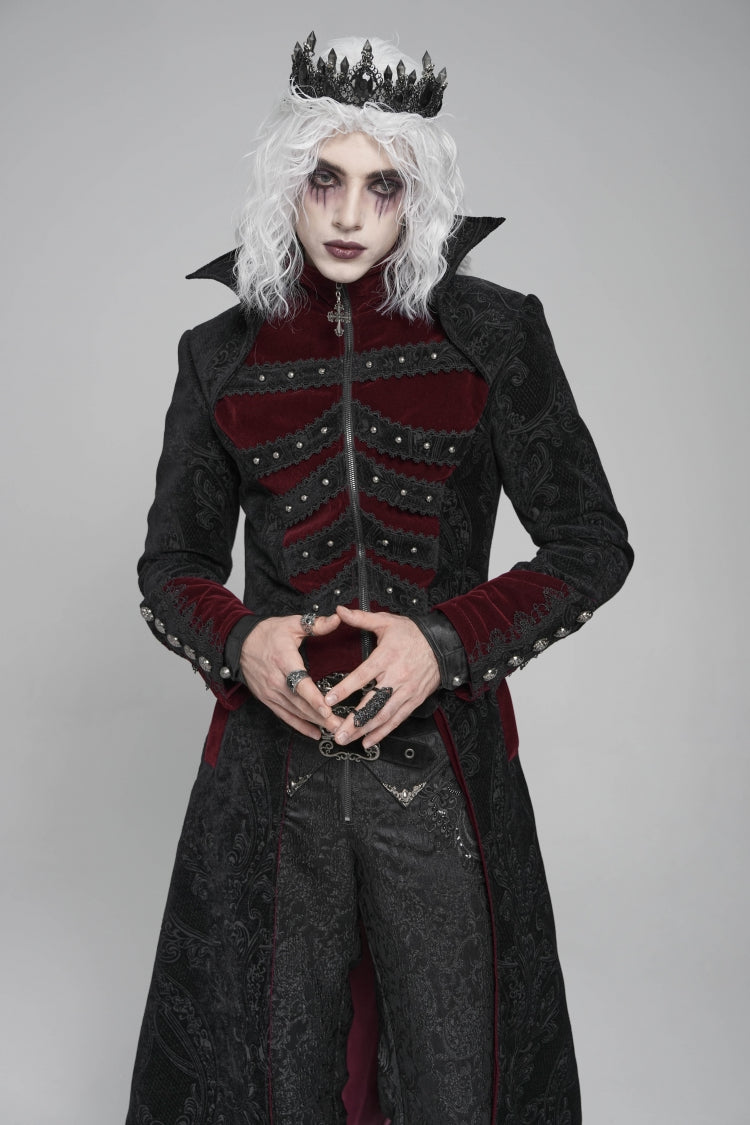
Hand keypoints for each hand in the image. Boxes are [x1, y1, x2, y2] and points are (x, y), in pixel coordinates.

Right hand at [239, 614, 342, 739]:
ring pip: (295, 712)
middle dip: (322, 716)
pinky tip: (315, 733)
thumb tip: (338, 619)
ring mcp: (271, 692)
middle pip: (301, 703)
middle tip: (342, 725)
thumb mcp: (292, 624)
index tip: (327, 709)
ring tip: (336, 729)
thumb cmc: (267, 634)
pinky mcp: (268, 699)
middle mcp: (276, 680)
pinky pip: (285, 716)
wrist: (239, 644)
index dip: (314, 698)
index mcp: (283, 661)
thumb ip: (316, 625)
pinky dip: (300, 726)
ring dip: (315, 722)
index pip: (300, 683)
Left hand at [322, 605, 439, 748]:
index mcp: (387, 657)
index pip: (363, 675)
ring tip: (348, 739)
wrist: (443, 645)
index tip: (329, 698)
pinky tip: (369, 741)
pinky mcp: (414, 700)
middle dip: (353, 720)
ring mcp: (406, 691)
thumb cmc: (413, 634)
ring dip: (365, 730)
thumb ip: (361, 618)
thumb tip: (340, 611)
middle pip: (372, 702)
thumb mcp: (387, 621)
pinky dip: (383, 732)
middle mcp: (396, 677)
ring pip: (384, 715)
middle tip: (337, 731)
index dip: (345, 688)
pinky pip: (397, 719)